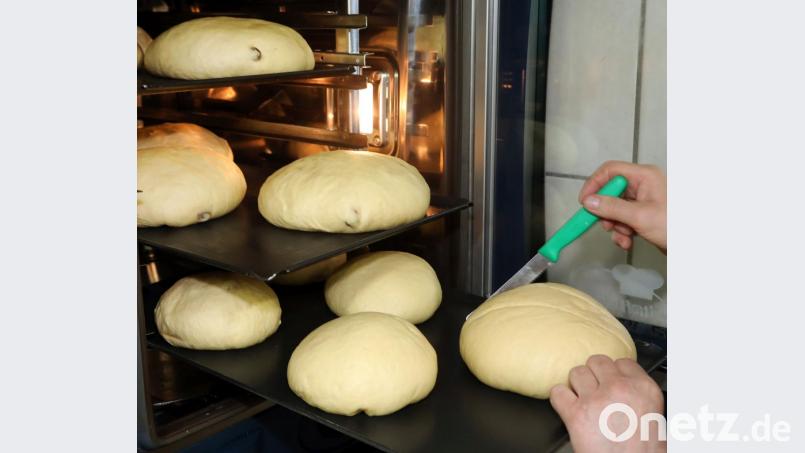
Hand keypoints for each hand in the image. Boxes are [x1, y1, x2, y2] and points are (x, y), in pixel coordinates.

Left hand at [550, 355, 665, 452]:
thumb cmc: (643, 450)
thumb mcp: (654, 415)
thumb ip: (638, 394)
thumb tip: (625, 384)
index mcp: (644, 389)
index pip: (623, 362)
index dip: (614, 372)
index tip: (610, 380)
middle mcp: (619, 389)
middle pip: (597, 361)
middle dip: (594, 374)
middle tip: (594, 388)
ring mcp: (596, 400)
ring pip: (576, 372)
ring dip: (577, 384)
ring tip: (582, 397)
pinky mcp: (575, 414)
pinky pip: (558, 392)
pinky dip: (560, 399)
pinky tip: (566, 406)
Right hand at [579, 161, 666, 251]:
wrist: (694, 247)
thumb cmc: (673, 226)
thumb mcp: (639, 217)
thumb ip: (611, 208)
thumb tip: (587, 202)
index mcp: (644, 176)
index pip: (610, 170)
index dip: (594, 184)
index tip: (584, 203)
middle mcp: (643, 184)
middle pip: (611, 192)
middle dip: (606, 211)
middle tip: (604, 225)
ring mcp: (644, 200)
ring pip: (615, 208)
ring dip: (614, 225)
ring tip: (623, 237)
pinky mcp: (644, 215)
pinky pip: (624, 219)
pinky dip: (622, 231)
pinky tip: (627, 242)